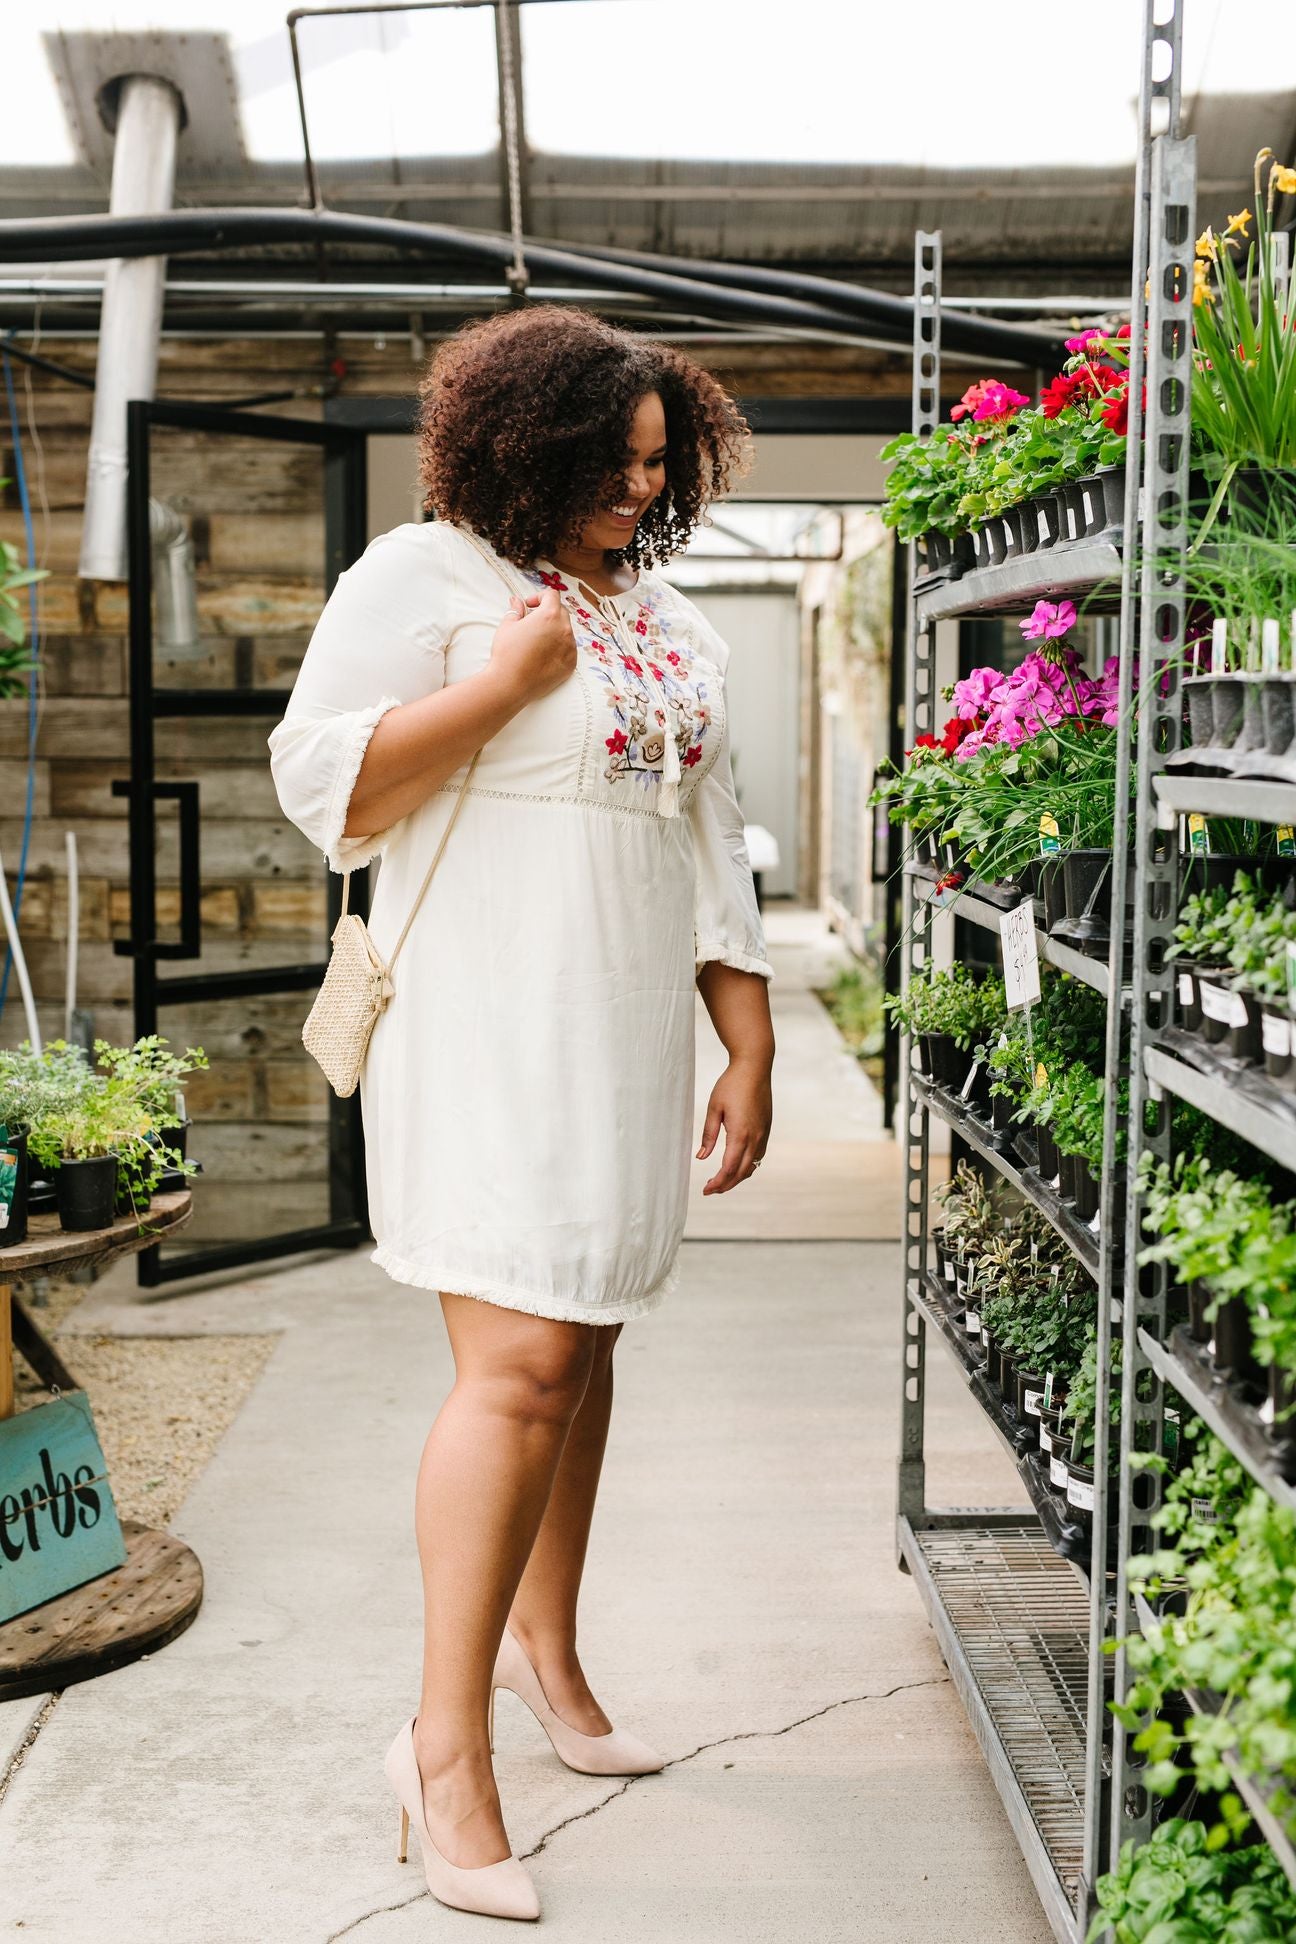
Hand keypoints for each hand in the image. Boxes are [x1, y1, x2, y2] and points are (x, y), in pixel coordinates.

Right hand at [486, 589, 576, 705]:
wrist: (511, 683)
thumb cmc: (507, 653)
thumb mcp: (508, 626)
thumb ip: (516, 610)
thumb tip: (517, 601)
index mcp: (550, 615)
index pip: (552, 595)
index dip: (539, 597)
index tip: (530, 606)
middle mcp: (564, 629)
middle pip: (561, 612)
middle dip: (547, 613)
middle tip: (532, 622)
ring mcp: (570, 647)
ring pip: (566, 631)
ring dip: (554, 630)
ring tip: (537, 641)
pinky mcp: (571, 663)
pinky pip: (568, 649)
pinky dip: (559, 647)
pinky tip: (543, 655)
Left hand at [695, 1057, 771, 1193]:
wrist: (755, 1068)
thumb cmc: (731, 1084)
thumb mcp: (714, 1108)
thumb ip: (708, 1135)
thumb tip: (701, 1157)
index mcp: (740, 1134)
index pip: (728, 1169)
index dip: (717, 1183)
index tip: (706, 1190)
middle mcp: (755, 1138)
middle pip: (741, 1172)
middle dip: (726, 1185)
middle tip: (710, 1190)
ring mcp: (763, 1134)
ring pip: (752, 1166)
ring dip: (737, 1177)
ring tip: (722, 1181)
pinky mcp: (766, 1129)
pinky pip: (758, 1155)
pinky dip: (747, 1166)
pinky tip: (737, 1166)